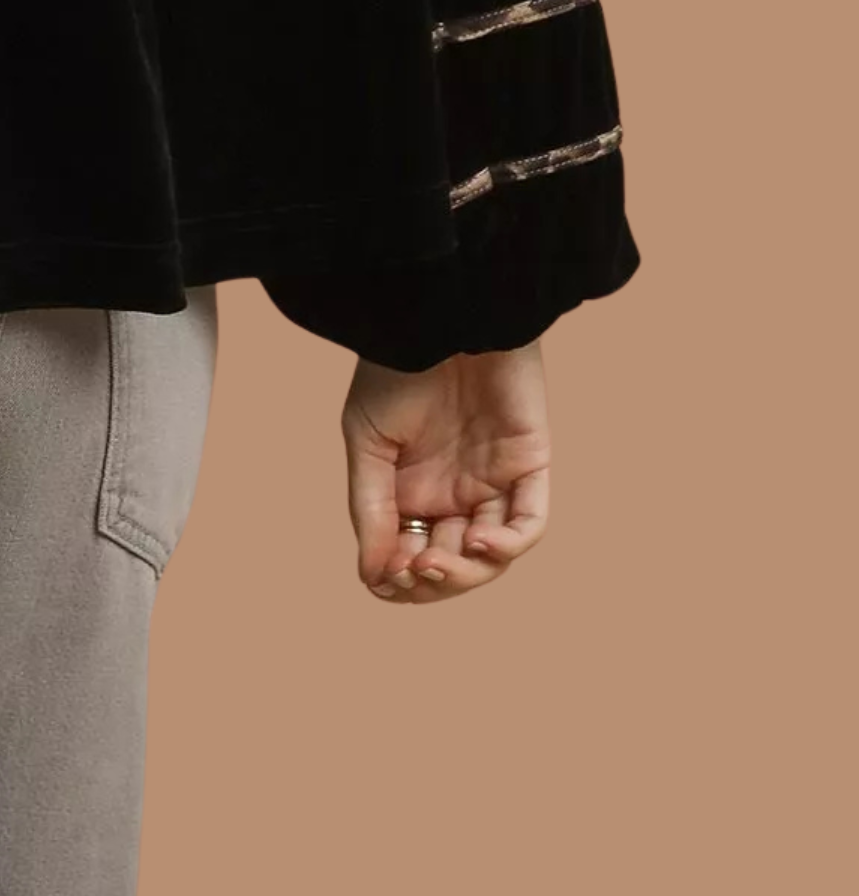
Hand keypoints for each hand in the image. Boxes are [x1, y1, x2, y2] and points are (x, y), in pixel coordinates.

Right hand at [340, 339, 549, 602]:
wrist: (439, 314)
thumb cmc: (394, 369)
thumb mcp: (366, 441)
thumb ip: (371, 508)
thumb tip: (371, 579)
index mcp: (411, 491)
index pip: (411, 559)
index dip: (401, 578)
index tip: (385, 573)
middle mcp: (455, 494)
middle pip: (452, 567)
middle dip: (431, 581)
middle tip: (412, 567)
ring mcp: (494, 484)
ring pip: (491, 557)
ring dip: (464, 572)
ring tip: (434, 560)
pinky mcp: (529, 467)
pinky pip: (529, 523)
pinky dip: (508, 545)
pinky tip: (478, 541)